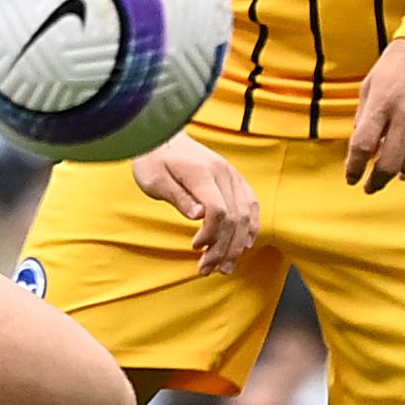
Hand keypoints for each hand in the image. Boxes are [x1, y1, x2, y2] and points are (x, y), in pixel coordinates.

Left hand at [131, 138, 258, 275]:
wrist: (161, 135)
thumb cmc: (153, 159)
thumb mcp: (154, 180)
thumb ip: (177, 197)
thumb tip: (198, 216)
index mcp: (202, 173)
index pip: (218, 210)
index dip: (210, 234)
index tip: (195, 247)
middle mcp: (223, 172)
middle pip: (234, 216)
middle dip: (223, 248)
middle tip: (208, 269)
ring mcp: (231, 174)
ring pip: (246, 213)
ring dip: (238, 243)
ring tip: (227, 266)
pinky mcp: (233, 177)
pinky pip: (251, 203)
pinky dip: (251, 226)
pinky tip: (245, 244)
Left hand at [343, 39, 404, 192]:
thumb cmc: (399, 62)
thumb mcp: (371, 83)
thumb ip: (364, 116)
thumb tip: (360, 147)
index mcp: (382, 103)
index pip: (362, 146)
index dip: (354, 168)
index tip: (352, 177)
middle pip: (388, 164)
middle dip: (375, 182)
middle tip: (369, 186)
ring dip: (397, 176)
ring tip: (391, 175)